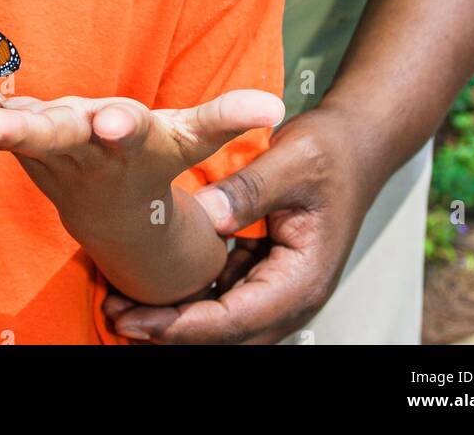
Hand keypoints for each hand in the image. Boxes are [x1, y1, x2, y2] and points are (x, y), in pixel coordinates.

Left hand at [0, 38, 284, 230]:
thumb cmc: (152, 166)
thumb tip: (277, 105)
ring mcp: (34, 141)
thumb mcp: (192, 140)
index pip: (120, 137)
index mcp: (118, 147)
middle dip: (1, 132)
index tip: (112, 120)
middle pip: (34, 139)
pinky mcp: (12, 127)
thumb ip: (227, 119)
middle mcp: (70, 148)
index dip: (117, 126)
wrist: (106, 215)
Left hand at [101, 100, 386, 343]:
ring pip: (222, 318)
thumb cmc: (332, 150)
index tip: (140, 320)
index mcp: (304, 278)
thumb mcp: (292, 161)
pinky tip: (153, 279)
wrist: (355, 141)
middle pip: (226, 331)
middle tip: (118, 315)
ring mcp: (278, 284)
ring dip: (177, 315)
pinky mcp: (264, 269)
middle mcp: (292, 293)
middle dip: (172, 330)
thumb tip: (205, 219)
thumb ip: (250, 190)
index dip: (185, 326)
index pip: (237, 319)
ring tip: (123, 304)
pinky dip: (191, 292)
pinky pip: (223, 293)